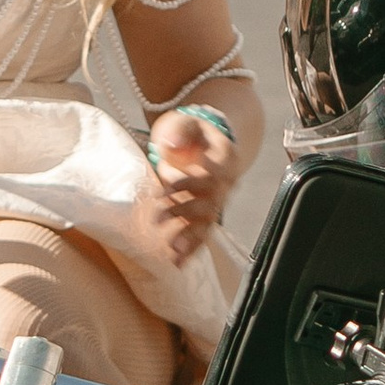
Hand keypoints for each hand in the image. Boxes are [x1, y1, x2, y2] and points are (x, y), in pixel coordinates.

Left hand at [136, 108, 240, 265]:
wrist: (207, 141)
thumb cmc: (192, 131)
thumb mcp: (186, 121)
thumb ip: (180, 129)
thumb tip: (171, 146)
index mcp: (226, 157)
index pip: (210, 174)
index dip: (187, 183)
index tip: (163, 189)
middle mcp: (228, 182)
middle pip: (210, 202)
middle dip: (183, 211)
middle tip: (157, 218)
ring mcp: (219, 200)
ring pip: (208, 223)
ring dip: (190, 237)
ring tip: (173, 251)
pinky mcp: (207, 214)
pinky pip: (203, 234)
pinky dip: (191, 249)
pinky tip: (178, 263)